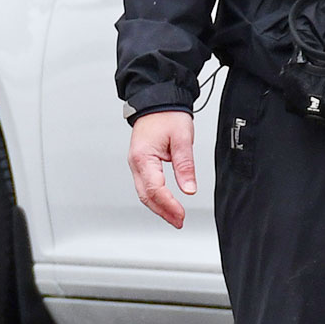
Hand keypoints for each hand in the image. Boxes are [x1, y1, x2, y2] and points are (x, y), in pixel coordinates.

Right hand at [128, 111, 196, 229]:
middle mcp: (136, 163)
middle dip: (162, 211)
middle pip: (146, 196)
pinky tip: (166, 203)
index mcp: (143, 157)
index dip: (168, 204)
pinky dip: (155, 197)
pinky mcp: (141, 163)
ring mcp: (136, 164)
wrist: (157, 101)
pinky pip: (145, 185)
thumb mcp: (181, 139)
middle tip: (178, 221)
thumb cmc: (167, 116)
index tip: (181, 214)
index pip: (154, 189)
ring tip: (174, 217)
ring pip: (144, 193)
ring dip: (158, 207)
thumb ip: (185, 166)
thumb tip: (188, 188)